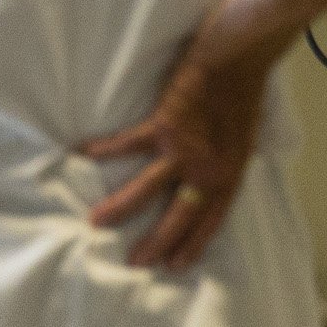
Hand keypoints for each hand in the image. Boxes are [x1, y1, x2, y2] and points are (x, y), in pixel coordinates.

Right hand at [81, 51, 267, 270]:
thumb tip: (208, 175)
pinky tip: (82, 154)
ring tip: (96, 222)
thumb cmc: (245, 94)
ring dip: (120, 207)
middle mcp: (206, 171)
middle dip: (156, 242)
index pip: (211, 222)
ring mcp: (183, 151)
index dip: (193, 245)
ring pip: (147, 189)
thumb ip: (224, 162)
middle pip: (179, 216)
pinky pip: (127, 143)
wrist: (238, 60)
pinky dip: (103, 149)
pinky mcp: (163, 126)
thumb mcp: (244, 140)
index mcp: (229, 176)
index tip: (174, 266)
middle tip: (135, 263)